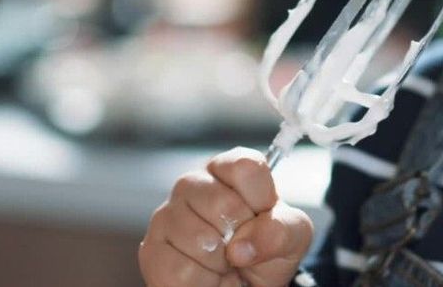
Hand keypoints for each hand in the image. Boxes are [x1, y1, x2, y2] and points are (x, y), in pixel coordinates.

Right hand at [139, 147, 314, 286]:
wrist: (243, 283)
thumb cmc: (264, 251)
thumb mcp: (291, 236)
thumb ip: (280, 230)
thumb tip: (242, 247)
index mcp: (227, 169)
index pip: (246, 167)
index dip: (261, 199)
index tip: (262, 214)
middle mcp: (192, 184)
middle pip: (223, 204)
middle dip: (242, 235)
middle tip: (241, 244)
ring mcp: (167, 215)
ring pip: (201, 241)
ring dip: (222, 263)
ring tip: (223, 261)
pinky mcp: (152, 250)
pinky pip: (182, 271)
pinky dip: (204, 282)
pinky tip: (206, 274)